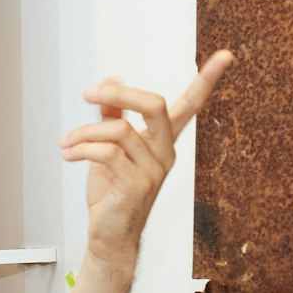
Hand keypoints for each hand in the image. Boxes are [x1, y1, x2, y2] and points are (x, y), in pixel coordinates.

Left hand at [59, 50, 234, 270]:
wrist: (108, 237)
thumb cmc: (112, 194)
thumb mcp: (108, 147)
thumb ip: (111, 114)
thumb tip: (109, 80)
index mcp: (162, 140)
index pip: (190, 104)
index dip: (207, 79)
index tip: (226, 56)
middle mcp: (164, 153)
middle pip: (154, 105)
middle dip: (119, 93)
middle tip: (88, 94)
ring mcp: (153, 171)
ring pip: (119, 130)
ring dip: (84, 133)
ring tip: (66, 142)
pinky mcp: (136, 186)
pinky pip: (107, 153)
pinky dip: (81, 149)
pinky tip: (68, 154)